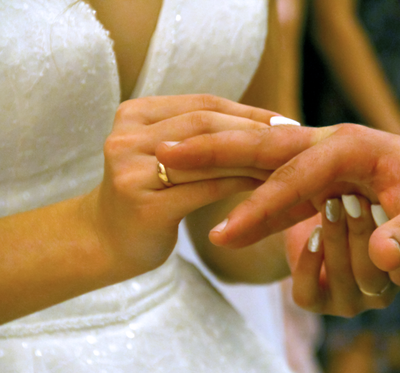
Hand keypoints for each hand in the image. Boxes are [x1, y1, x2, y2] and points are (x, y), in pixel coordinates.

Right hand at [90, 94, 280, 275]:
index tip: (286, 121)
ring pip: (208, 158)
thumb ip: (198, 134)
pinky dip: (241, 186)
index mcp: (133, 114)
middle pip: (205, 125)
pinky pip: (206, 190)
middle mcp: (126, 137)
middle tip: (296, 140)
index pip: (202, 104)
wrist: (102, 241)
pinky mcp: (144, 206)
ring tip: (289, 164)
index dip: (248, 111)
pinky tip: (268, 189)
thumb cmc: (147, 196)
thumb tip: (267, 122)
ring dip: (254, 159)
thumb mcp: (164, 154)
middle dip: (255, 132)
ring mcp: (131, 172)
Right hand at [156, 123, 399, 271]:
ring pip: (271, 184)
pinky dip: (276, 218)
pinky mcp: (321, 193)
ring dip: (270, 209)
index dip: (258, 207)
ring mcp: (323, 173)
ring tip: (325, 220)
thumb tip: (386, 258)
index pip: (293, 174)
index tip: (221, 234)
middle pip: (258, 154)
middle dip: (213, 158)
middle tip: (162, 157)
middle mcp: (331, 154)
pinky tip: (291, 235)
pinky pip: (286, 207)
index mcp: (353, 147)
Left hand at [285, 195, 399, 316]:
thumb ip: (383, 200)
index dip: (396, 242)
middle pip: (373, 276)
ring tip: (331, 205)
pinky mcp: (313, 301)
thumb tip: (379, 196)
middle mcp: (380, 292)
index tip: (383, 206)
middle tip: (353, 199)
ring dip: (335, 239)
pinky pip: (308, 292)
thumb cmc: (355, 197)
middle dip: (362, 233)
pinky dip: (309, 261)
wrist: (314, 213)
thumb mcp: (374, 194)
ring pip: (342, 279)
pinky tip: (313, 233)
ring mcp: (347, 301)